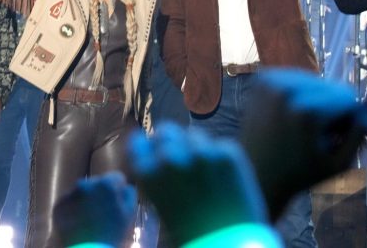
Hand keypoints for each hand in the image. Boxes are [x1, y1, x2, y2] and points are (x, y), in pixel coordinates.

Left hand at [53, 172, 136, 246]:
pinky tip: (78, 220)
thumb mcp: (129, 213)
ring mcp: (70, 194)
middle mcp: (86, 184)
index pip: (116, 177)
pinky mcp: (58, 205)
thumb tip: (124, 185)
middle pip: (97, 182)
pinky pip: (69, 201)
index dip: (118, 189)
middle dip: (100, 192)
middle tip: (102, 209)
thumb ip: (129, 193)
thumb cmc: (112, 233)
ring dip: (86, 198)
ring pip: (81, 191)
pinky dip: (73, 207)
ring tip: (89, 216)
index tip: (117, 199)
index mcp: (106, 184)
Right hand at [127, 123, 267, 245]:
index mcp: (147, 173)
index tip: (156, 151)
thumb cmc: (189, 233)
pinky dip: (221, 156)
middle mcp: (171, 157)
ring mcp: (201, 152)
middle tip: (184, 156)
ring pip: (195, 135)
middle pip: (167, 130)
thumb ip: (157, 176)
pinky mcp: (228, 152)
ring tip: (206, 172)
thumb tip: (159, 156)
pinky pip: (220, 144)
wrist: (227, 244)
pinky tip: (224, 177)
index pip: (138, 142)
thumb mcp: (160, 204)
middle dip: (173, 141)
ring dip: (198, 147)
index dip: (148, 147)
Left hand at [240, 69, 366, 220]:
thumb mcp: (339, 162)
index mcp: (307, 111)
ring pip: (316, 81)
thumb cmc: (300, 174)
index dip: (348, 121)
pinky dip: (301, 94)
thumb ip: (361, 129)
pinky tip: (292, 116)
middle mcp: (288, 91)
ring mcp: (272, 82)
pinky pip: (297, 79)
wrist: (254, 174)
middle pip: (332, 88)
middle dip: (334, 109)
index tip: (337, 139)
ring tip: (306, 127)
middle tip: (320, 135)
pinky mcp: (263, 79)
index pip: (347, 100)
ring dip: (318, 99)